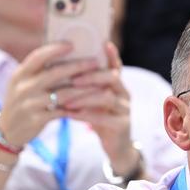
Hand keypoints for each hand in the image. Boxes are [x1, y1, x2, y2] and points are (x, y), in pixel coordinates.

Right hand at [0, 42, 99, 146]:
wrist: (8, 132)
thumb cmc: (23, 101)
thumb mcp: (23, 83)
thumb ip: (39, 71)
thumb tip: (65, 52)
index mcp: (20, 74)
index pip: (37, 57)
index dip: (55, 49)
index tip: (72, 44)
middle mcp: (23, 88)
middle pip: (54, 73)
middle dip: (78, 66)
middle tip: (95, 62)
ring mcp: (30, 104)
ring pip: (63, 94)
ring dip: (84, 88)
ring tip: (100, 84)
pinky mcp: (37, 119)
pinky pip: (63, 112)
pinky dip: (78, 108)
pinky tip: (91, 104)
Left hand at [62, 42, 135, 174]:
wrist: (117, 147)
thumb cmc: (102, 119)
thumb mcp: (97, 101)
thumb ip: (88, 87)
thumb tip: (64, 70)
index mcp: (118, 85)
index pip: (116, 66)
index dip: (112, 55)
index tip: (103, 43)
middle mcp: (124, 94)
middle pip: (112, 78)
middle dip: (91, 76)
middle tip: (72, 79)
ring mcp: (125, 110)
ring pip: (106, 97)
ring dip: (84, 97)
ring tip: (66, 100)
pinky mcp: (121, 125)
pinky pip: (103, 117)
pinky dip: (84, 115)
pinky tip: (70, 115)